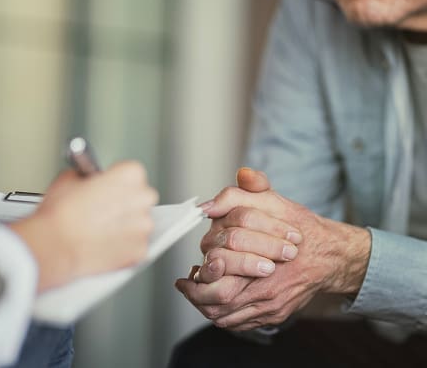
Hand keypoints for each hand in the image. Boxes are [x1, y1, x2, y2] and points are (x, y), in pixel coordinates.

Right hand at [10, 161, 157, 291]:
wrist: (54, 247)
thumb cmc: (60, 214)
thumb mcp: (69, 178)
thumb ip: (87, 176)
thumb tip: (88, 180)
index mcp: (130, 175)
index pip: (132, 173)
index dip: (117, 181)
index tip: (109, 187)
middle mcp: (143, 198)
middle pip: (141, 197)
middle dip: (126, 202)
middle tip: (104, 209)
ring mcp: (144, 226)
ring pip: (140, 223)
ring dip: (126, 225)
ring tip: (101, 230)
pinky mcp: (140, 249)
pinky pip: (136, 245)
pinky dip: (124, 247)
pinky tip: (105, 244)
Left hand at [176, 168, 370, 330]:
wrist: (329, 254)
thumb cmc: (300, 227)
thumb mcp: (275, 200)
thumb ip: (248, 190)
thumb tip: (220, 195)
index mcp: (263, 256)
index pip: (220, 268)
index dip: (201, 273)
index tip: (187, 272)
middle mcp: (267, 286)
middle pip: (220, 299)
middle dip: (197, 294)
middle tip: (185, 285)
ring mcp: (271, 304)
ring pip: (227, 315)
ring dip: (206, 306)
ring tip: (195, 294)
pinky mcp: (275, 315)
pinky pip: (241, 324)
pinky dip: (223, 315)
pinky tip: (216, 303)